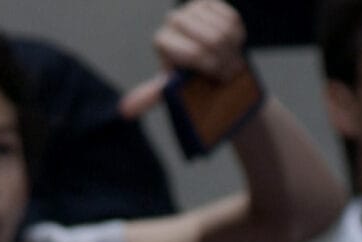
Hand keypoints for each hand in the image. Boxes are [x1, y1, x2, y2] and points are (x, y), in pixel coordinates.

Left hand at [119, 0, 248, 119]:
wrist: (203, 61)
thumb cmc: (185, 78)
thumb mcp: (170, 89)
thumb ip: (149, 97)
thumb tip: (125, 112)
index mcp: (162, 41)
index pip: (195, 54)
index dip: (212, 68)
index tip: (218, 78)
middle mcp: (173, 20)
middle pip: (213, 40)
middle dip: (225, 60)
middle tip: (228, 72)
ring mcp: (192, 8)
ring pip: (225, 30)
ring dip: (233, 50)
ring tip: (230, 61)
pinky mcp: (209, 2)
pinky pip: (232, 19)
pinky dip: (237, 36)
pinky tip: (230, 44)